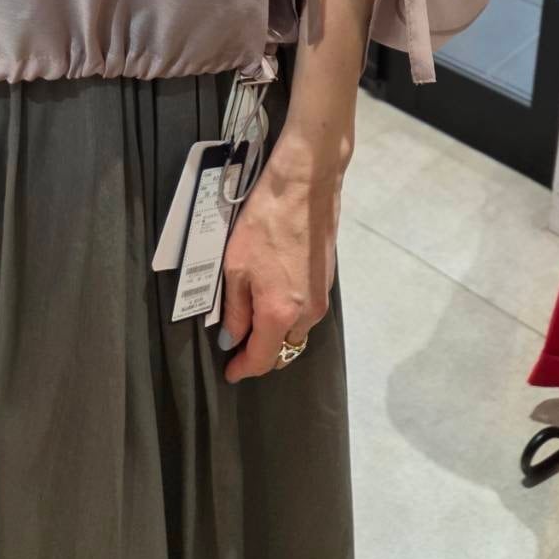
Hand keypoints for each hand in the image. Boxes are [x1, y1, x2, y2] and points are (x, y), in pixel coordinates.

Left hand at [219, 137, 342, 382]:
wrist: (305, 185)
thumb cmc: (264, 221)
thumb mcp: (236, 266)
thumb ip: (234, 309)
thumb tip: (233, 338)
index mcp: (280, 313)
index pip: (263, 358)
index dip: (244, 369)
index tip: (230, 373)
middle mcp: (307, 313)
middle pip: (284, 349)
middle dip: (262, 353)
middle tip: (238, 346)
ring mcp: (322, 297)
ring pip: (297, 331)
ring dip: (277, 333)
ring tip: (253, 320)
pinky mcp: (328, 280)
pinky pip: (306, 311)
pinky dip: (289, 314)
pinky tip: (274, 297)